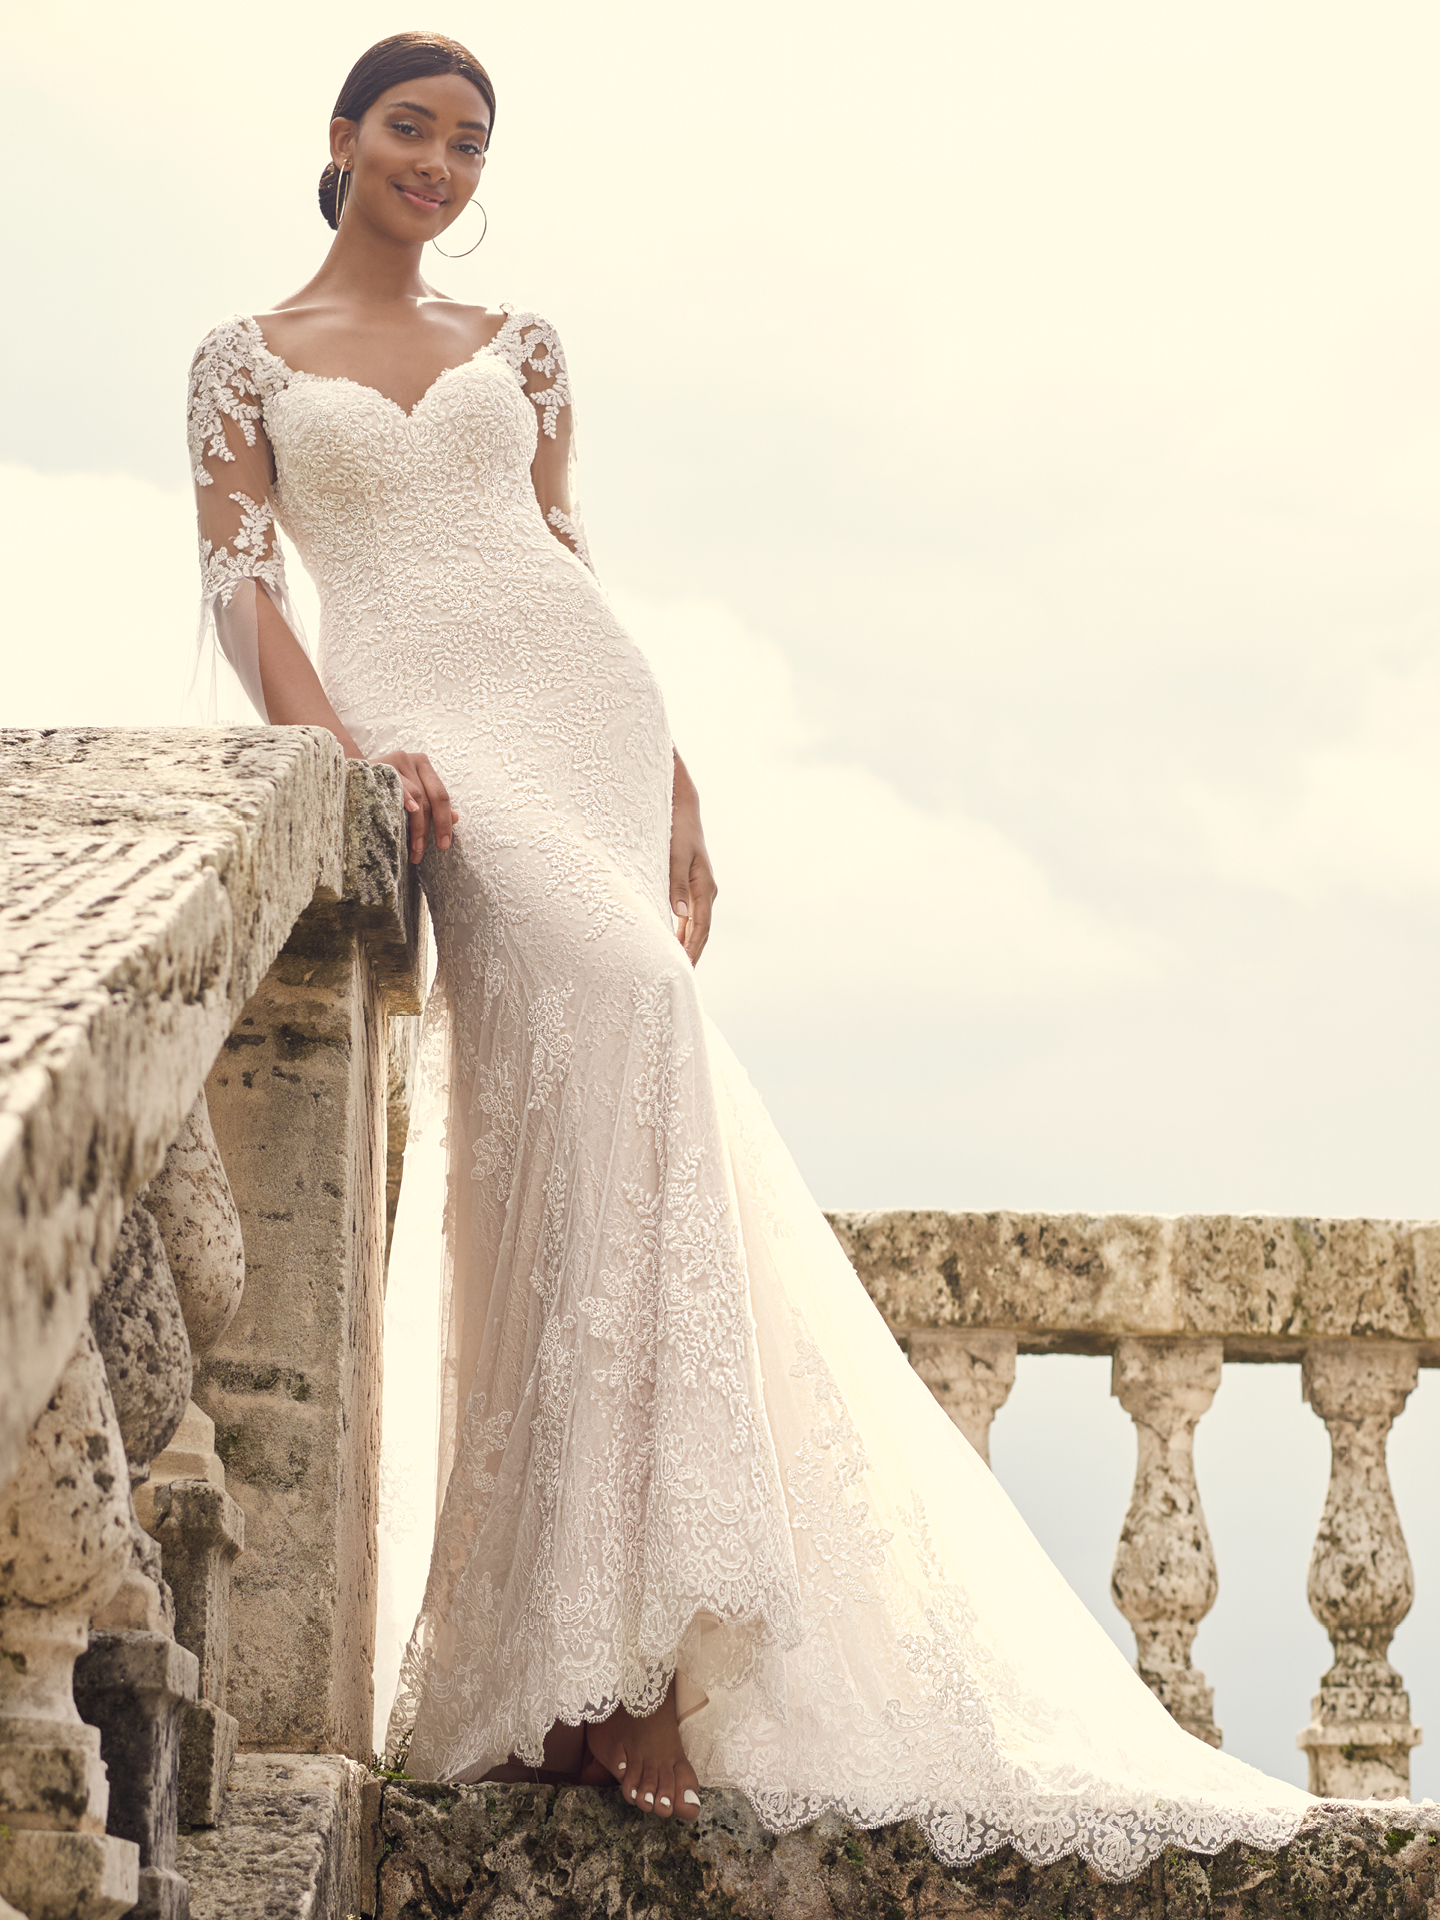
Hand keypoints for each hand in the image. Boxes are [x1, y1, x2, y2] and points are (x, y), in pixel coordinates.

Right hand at [374, 749, 459, 863]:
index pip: (441, 795)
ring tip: (414, 849)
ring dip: (417, 826)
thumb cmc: (384, 787)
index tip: (444, 845)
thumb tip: (456, 818)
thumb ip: (431, 803)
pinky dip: (405, 800)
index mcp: (424, 765)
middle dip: (430, 828)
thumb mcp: (410, 792)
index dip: (445, 821)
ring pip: (417, 796)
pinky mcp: (379, 766)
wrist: (350, 773)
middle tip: (425, 852)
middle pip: (430, 797)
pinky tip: (409, 812)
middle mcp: (412, 759)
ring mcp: (395, 761)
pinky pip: (396, 787)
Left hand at [670, 752, 715, 964]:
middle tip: (680, 978)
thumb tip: (678, 916)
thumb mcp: (674, 854)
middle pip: (700, 931)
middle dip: (691, 954)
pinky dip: (681, 929)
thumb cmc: (676, 827)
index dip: (692, 952)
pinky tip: (672, 939)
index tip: (685, 971)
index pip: (700, 929)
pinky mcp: (690, 882)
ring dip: (686, 943)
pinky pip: (689, 914)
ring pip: (695, 924)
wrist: (681, 803)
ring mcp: (699, 887)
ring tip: (677, 965)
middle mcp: (705, 890)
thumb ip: (675, 884)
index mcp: (704, 887)